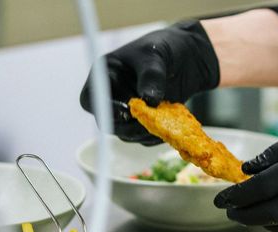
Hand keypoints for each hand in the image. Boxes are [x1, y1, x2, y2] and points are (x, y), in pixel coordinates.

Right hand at [80, 21, 219, 144]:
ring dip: (146, 131)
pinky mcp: (143, 123)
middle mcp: (112, 96)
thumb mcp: (156, 55)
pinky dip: (158, 134)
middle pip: (109, 124)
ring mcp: (127, 112)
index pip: (90, 99)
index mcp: (104, 75)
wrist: (187, 57)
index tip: (127, 111)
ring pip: (128, 135)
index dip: (104, 109)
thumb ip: (151, 75)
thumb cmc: (165, 47)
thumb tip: (148, 100)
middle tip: (153, 120)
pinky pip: (145, 138)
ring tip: (167, 115)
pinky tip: (172, 120)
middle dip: (130, 126)